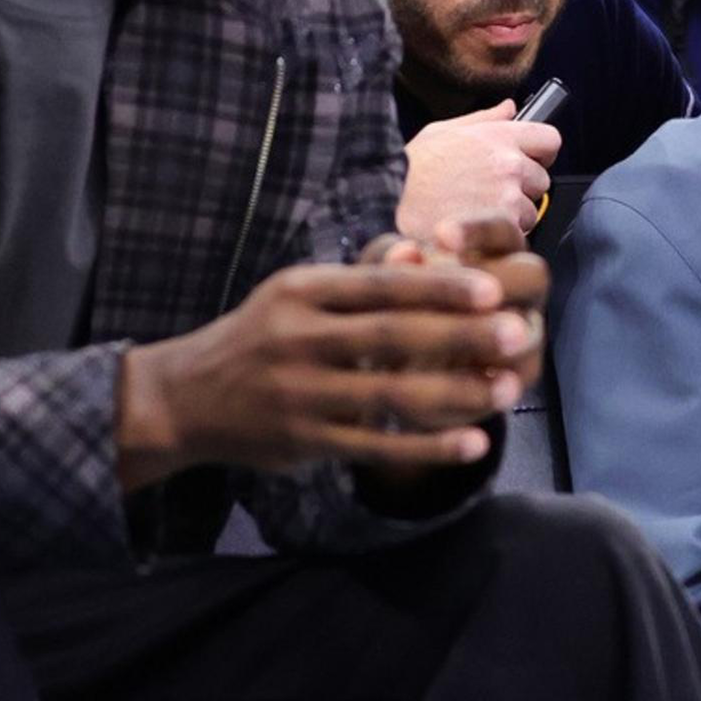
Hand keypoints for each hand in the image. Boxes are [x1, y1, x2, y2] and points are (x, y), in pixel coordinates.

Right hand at [115, 251, 536, 486]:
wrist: (183, 399)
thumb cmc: (258, 338)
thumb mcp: (293, 295)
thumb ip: (356, 282)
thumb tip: (418, 254)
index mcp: (299, 292)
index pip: (379, 286)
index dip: (438, 287)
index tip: (491, 287)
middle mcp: (297, 339)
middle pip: (391, 337)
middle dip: (460, 336)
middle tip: (517, 332)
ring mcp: (301, 394)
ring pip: (389, 394)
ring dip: (455, 392)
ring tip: (508, 388)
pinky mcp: (305, 441)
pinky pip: (376, 446)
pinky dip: (428, 446)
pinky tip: (473, 442)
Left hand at [370, 208, 550, 374]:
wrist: (392, 364)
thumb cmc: (395, 306)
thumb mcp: (382, 279)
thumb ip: (388, 263)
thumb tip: (404, 252)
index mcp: (497, 255)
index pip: (503, 230)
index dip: (478, 230)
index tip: (439, 235)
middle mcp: (521, 295)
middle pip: (533, 275)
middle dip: (496, 278)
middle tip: (454, 287)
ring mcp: (524, 341)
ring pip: (529, 337)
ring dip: (487, 338)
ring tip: (439, 342)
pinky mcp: (510, 384)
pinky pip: (507, 385)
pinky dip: (469, 385)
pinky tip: (431, 383)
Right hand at [398, 100, 556, 245]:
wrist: (389, 201)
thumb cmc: (411, 168)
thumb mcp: (442, 131)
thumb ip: (484, 120)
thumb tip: (511, 108)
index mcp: (498, 136)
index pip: (550, 139)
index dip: (541, 153)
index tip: (530, 161)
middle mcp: (509, 164)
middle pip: (541, 181)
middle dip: (522, 189)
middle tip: (489, 194)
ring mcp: (507, 197)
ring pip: (531, 212)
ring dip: (512, 216)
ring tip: (477, 213)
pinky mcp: (501, 226)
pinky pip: (517, 236)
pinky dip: (501, 238)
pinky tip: (476, 230)